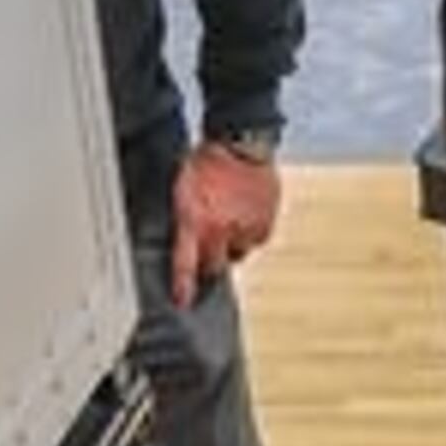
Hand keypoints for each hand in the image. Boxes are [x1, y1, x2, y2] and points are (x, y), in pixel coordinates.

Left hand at [169, 141, 282, 308]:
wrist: (241, 143)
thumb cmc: (205, 163)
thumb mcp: (181, 189)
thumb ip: (182, 221)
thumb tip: (181, 246)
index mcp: (195, 220)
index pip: (186, 263)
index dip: (184, 286)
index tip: (183, 302)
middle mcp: (221, 229)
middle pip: (214, 267)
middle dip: (209, 261)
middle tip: (208, 244)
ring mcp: (245, 229)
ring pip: (237, 254)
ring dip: (231, 245)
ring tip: (229, 219)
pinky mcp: (265, 224)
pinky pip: (255, 241)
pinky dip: (249, 233)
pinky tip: (244, 214)